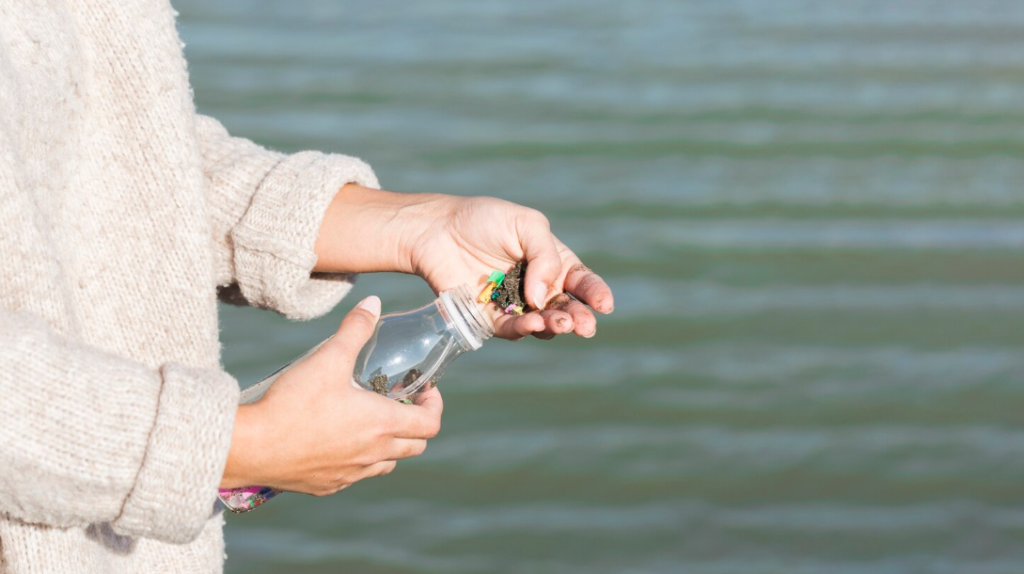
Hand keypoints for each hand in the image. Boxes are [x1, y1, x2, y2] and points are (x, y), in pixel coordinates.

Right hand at [220, 296, 442, 494]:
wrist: (250, 447)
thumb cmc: (293, 403)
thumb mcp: (327, 358)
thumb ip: (355, 329)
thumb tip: (374, 303)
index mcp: (381, 425)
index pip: (430, 424)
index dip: (434, 405)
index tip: (423, 390)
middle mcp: (372, 454)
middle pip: (415, 446)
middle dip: (415, 423)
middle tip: (401, 402)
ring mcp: (351, 474)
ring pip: (387, 463)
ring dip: (389, 444)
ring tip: (371, 420)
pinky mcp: (328, 485)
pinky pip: (356, 475)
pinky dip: (360, 459)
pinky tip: (340, 440)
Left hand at [313, 185, 613, 339]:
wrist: (437, 230)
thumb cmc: (483, 220)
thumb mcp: (525, 224)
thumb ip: (545, 255)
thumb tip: (544, 296)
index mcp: (552, 262)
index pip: (581, 282)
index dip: (595, 294)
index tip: (605, 305)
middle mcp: (538, 287)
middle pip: (566, 309)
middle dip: (578, 318)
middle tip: (584, 325)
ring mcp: (515, 306)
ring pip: (542, 323)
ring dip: (553, 325)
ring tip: (557, 323)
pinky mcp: (490, 319)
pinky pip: (512, 330)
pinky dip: (524, 329)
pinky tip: (530, 323)